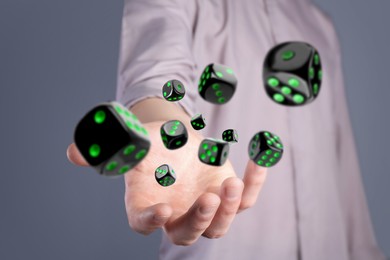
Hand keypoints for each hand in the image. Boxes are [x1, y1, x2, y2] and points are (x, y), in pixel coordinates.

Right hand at [67, 121, 266, 244]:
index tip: (161, 209)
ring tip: (228, 183)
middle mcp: (177, 212)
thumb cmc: (150, 143)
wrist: (176, 139)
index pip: (144, 223)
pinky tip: (260, 159)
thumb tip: (73, 153)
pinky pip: (245, 197)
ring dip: (227, 208)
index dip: (150, 221)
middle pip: (188, 233)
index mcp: (148, 203)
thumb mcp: (130, 141)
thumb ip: (106, 148)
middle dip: (199, 220)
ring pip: (220, 224)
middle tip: (207, 198)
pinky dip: (254, 182)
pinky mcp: (227, 193)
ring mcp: (205, 205)